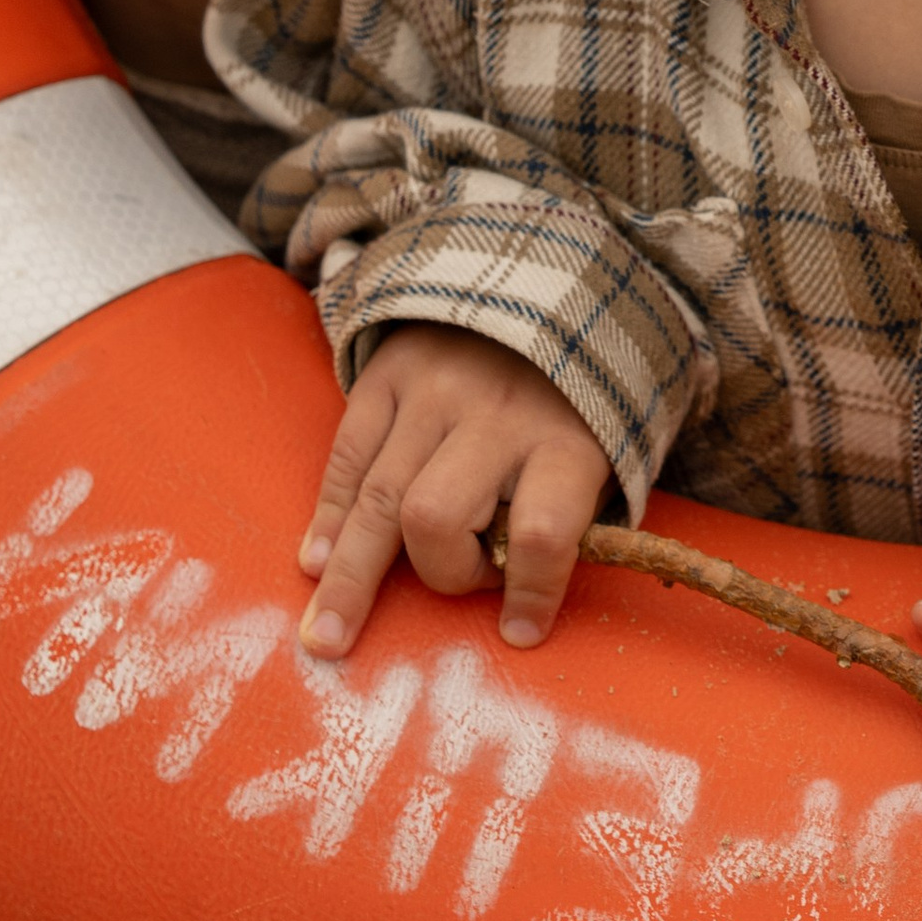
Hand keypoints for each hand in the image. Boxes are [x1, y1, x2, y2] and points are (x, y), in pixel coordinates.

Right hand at [299, 326, 610, 658]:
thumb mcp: (603, 451)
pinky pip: (349, 456)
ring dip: (350, 575)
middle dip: (433, 574)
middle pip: (437, 517)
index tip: (522, 632)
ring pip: (379, 496)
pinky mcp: (390, 372)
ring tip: (327, 635)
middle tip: (414, 625)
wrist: (545, 285)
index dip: (531, 591)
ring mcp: (434, 391)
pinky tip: (318, 562)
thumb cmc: (577, 400)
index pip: (543, 533)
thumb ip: (566, 517)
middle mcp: (495, 416)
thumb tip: (517, 610)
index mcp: (565, 443)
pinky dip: (332, 515)